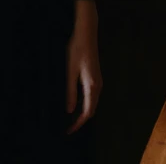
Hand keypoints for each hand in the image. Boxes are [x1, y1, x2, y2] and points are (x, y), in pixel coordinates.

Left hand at [65, 0, 102, 134]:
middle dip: (80, 120)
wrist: (86, 34)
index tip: (69, 131)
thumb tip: (69, 111)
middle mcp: (98, 86)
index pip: (87, 112)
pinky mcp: (95, 76)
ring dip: (82, 111)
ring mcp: (98, 81)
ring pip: (91, 102)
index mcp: (92, 87)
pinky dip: (83, 102)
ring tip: (69, 117)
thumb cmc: (77, 50)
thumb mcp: (70, 72)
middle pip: (91, 109)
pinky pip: (91, 95)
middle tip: (68, 127)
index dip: (78, 124)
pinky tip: (74, 100)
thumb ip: (70, 92)